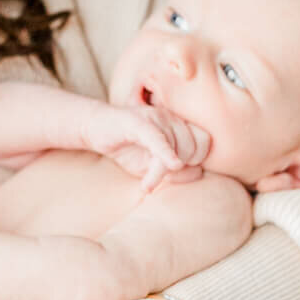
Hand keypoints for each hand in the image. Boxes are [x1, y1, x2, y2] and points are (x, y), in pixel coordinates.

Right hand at [83, 103, 209, 190]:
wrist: (95, 128)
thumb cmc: (126, 147)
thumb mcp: (153, 165)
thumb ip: (176, 172)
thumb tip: (197, 173)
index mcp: (179, 125)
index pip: (204, 142)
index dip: (196, 161)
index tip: (177, 172)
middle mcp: (170, 118)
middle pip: (191, 148)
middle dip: (179, 169)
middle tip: (158, 176)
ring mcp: (155, 117)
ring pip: (173, 149)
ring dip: (160, 172)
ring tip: (147, 182)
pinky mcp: (137, 122)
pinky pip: (158, 140)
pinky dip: (165, 155)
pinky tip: (164, 170)